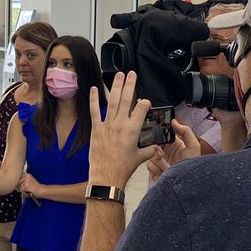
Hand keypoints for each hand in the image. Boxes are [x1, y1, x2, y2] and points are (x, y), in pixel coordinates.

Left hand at [18, 172, 42, 200]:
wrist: (42, 191)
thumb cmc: (37, 188)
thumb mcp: (30, 181)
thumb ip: (24, 180)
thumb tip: (16, 183)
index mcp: (28, 175)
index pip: (19, 177)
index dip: (19, 182)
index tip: (21, 185)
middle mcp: (27, 176)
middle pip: (18, 182)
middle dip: (20, 187)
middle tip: (26, 189)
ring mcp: (27, 181)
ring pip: (19, 187)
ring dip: (23, 191)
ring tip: (28, 191)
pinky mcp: (26, 186)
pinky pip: (21, 190)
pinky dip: (24, 193)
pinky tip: (28, 193)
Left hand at [89, 71, 157, 187]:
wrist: (107, 177)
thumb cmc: (123, 168)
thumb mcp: (140, 158)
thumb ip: (149, 150)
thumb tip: (156, 149)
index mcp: (133, 130)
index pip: (141, 109)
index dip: (144, 103)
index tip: (145, 101)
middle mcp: (120, 124)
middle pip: (126, 99)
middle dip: (130, 85)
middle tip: (132, 74)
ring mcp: (107, 125)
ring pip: (112, 101)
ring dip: (115, 86)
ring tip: (119, 75)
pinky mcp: (96, 129)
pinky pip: (94, 111)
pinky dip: (93, 99)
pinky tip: (93, 88)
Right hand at [146, 119, 201, 179]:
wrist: (186, 185)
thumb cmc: (192, 166)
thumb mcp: (193, 146)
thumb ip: (185, 131)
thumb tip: (174, 121)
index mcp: (173, 145)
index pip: (161, 136)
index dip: (158, 137)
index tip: (160, 142)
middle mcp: (165, 152)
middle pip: (153, 145)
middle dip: (157, 151)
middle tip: (162, 155)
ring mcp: (159, 162)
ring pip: (150, 156)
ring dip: (159, 162)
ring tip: (168, 167)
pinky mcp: (155, 171)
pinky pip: (149, 166)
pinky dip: (156, 169)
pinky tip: (164, 173)